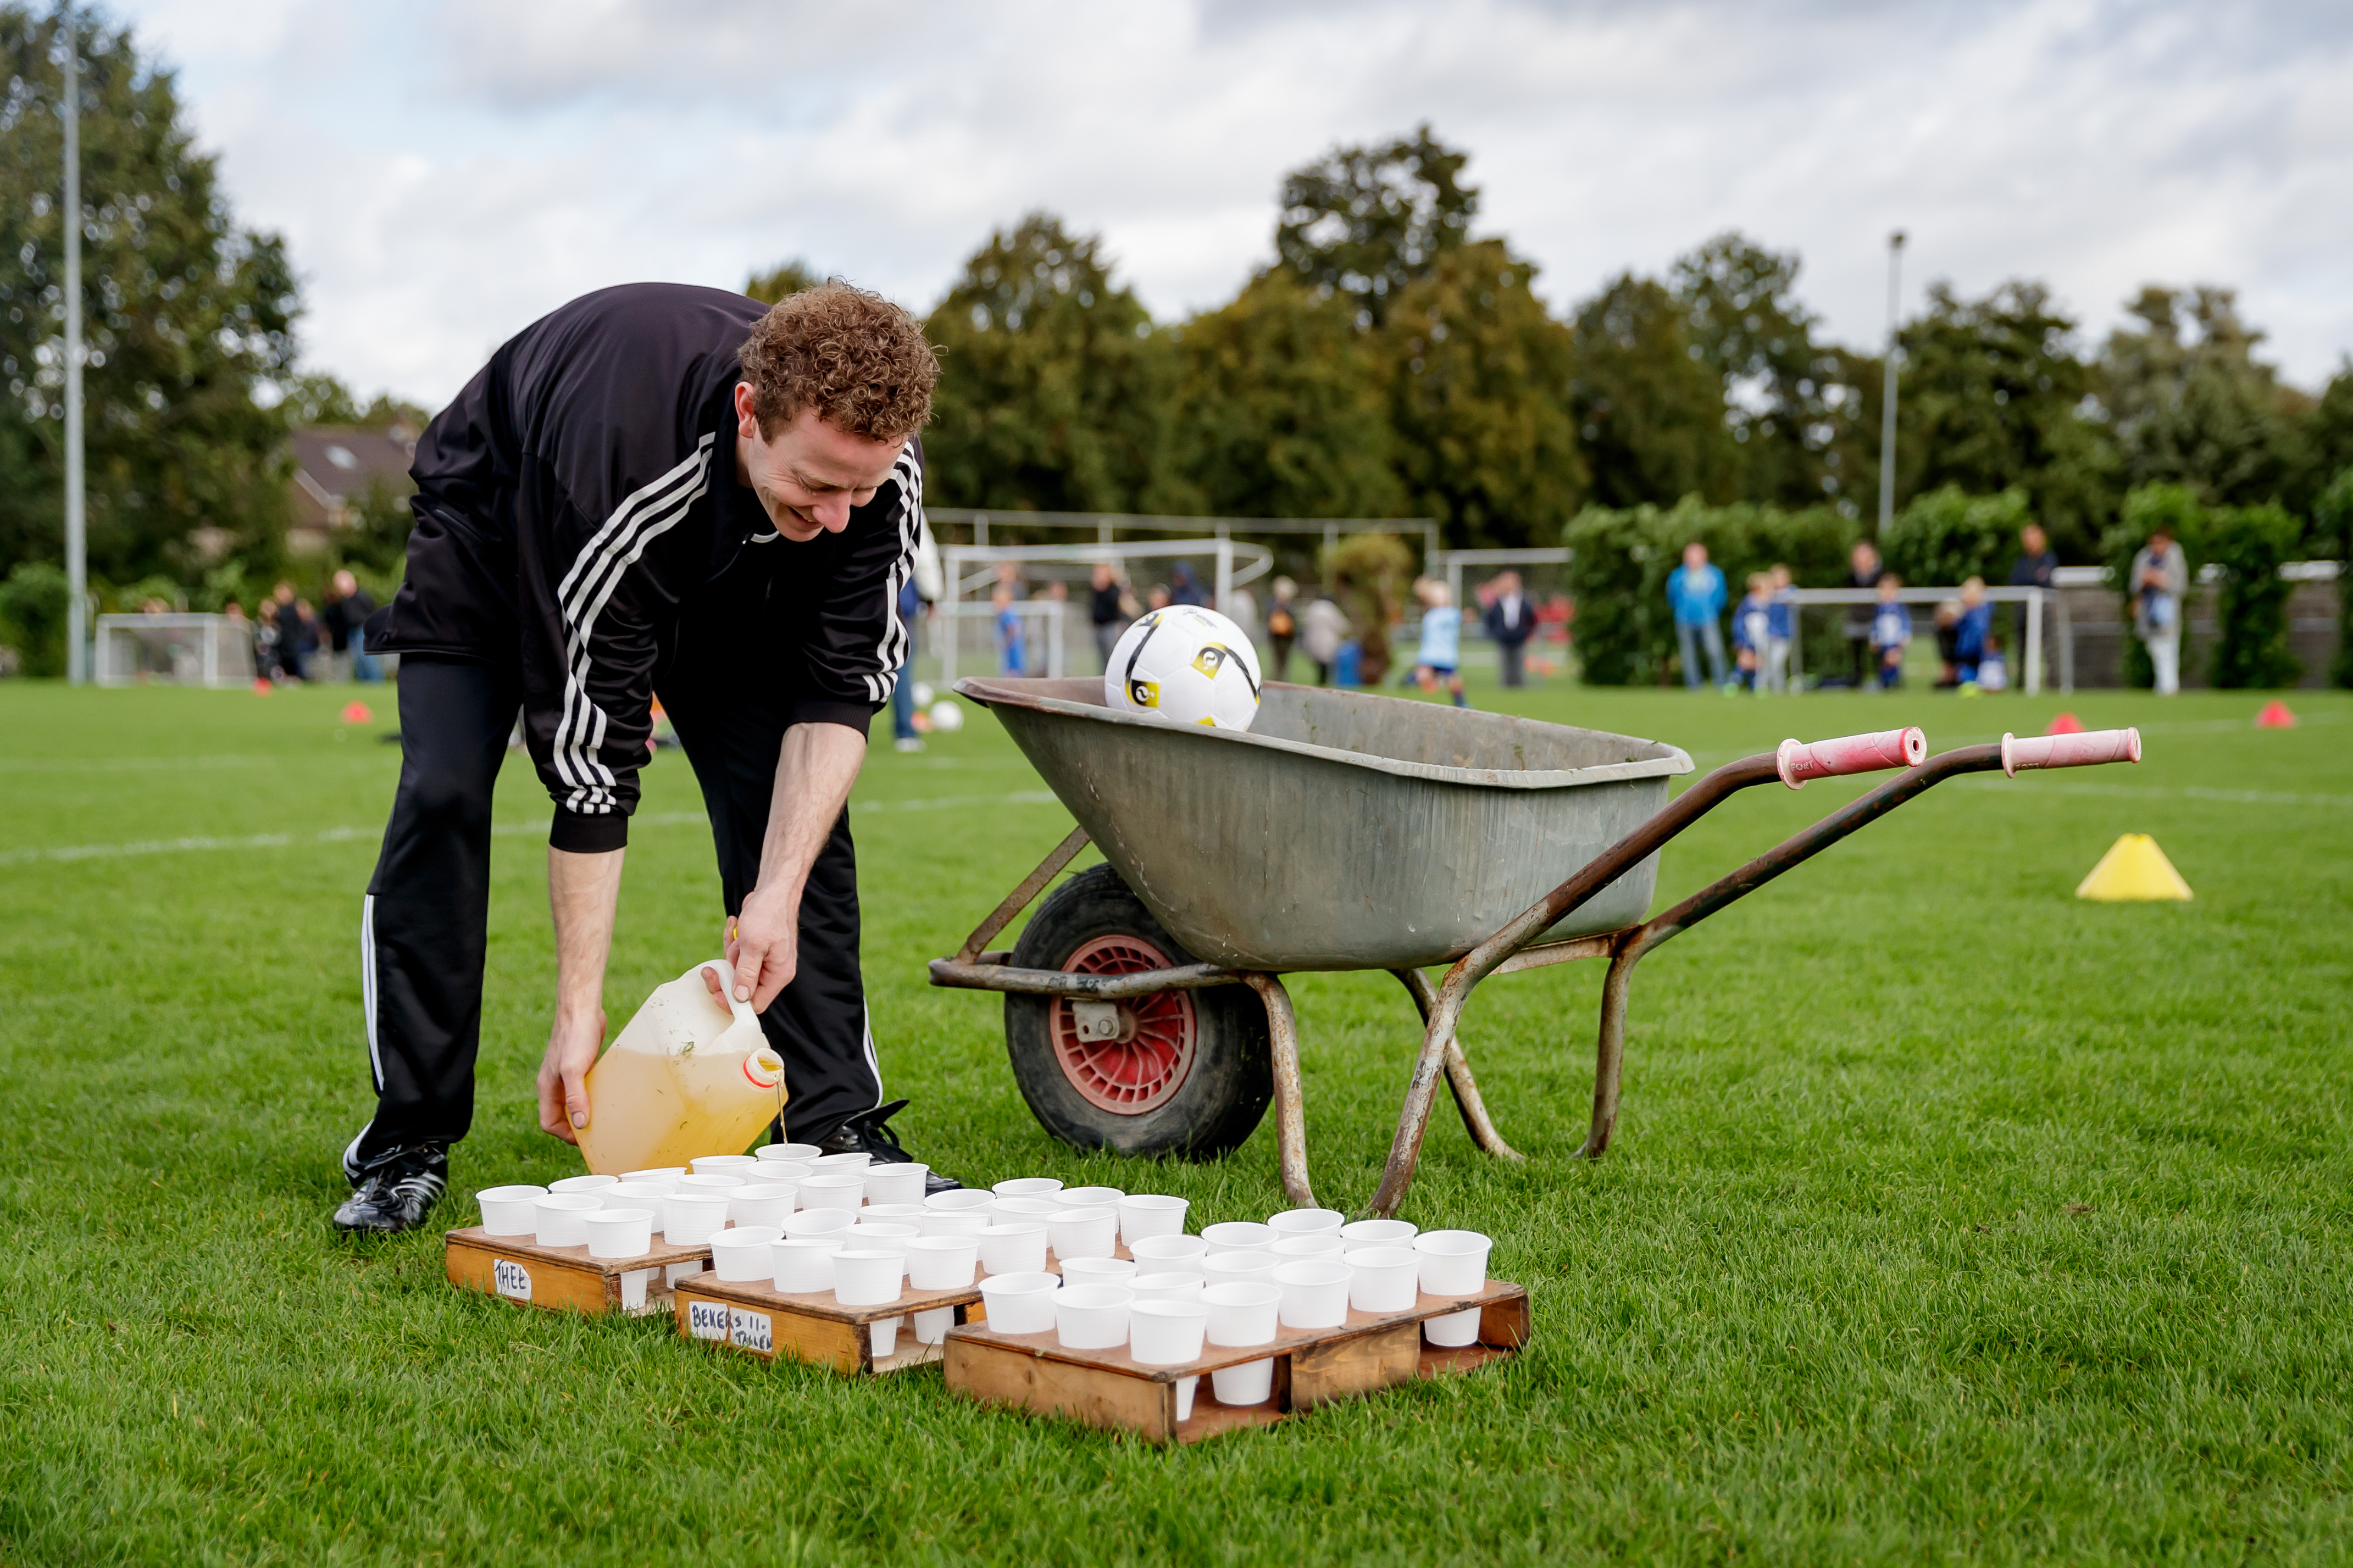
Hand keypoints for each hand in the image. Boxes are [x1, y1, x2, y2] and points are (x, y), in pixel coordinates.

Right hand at [537, 1006, 605, 1144]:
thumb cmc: (575, 1036)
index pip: (549, 1122)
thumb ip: (575, 1096)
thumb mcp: (573, 1068)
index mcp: (547, 1088)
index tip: (586, 1138)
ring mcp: (567, 1076)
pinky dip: (594, 1095)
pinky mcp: (581, 1067)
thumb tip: (580, 1124)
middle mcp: (555, 1085)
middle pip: (561, 1116)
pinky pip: (585, 1089)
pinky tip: (610, 1095)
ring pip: (574, 1103)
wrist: (581, 1009)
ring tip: (606, 1116)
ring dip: (587, 1111)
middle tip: (599, 1131)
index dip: (565, 1134)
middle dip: (577, 1127)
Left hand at [728, 883, 799, 1012]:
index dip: (734, 1003)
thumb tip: (740, 998)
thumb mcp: (753, 944)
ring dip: (730, 953)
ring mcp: (764, 961)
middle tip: (710, 970)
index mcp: (778, 974)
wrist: (772, 890)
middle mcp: (773, 971)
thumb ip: (746, 973)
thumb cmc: (768, 913)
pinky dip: (732, 942)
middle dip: (726, 976)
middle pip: (743, 989)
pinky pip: (737, 956)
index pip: (755, 1003)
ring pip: (736, 970)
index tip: (716, 993)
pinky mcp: (755, 951)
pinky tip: (735, 924)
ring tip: (737, 933)